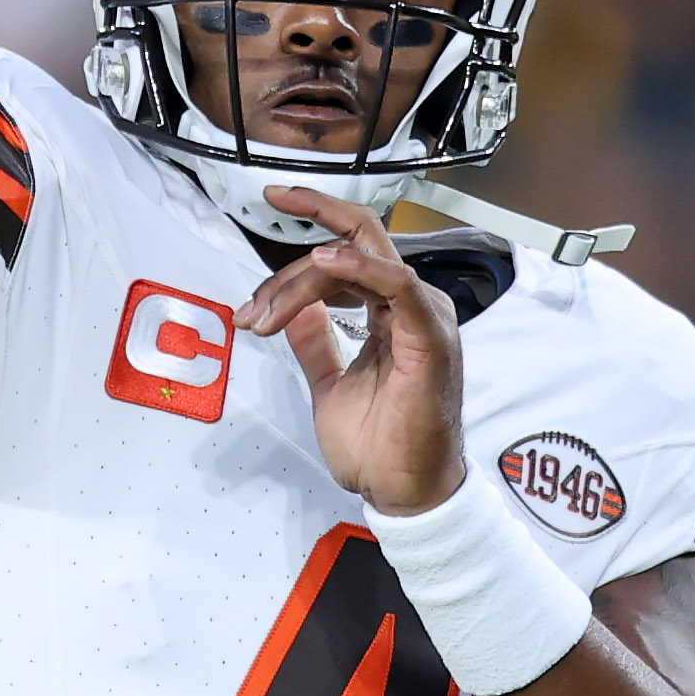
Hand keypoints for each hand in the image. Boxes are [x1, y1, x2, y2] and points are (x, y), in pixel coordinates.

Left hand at [235, 189, 465, 515]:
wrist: (405, 493)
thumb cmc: (379, 447)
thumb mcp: (329, 383)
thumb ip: (315, 343)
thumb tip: (293, 311)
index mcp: (393, 312)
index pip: (351, 250)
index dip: (312, 224)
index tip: (271, 202)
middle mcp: (413, 305)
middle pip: (359, 239)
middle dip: (310, 220)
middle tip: (263, 248)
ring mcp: (425, 319)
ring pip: (364, 259)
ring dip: (304, 278)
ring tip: (265, 313)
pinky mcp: (431, 340)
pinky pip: (400, 287)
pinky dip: (362, 268)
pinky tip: (326, 261)